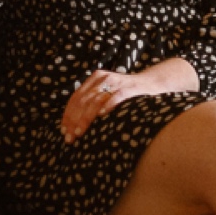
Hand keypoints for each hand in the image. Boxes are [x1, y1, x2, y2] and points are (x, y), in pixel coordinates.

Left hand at [60, 60, 196, 142]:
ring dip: (85, 119)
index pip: (76, 97)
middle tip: (68, 137)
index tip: (63, 130)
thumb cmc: (128, 93)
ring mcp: (116, 82)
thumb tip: (75, 122)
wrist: (152, 82)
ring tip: (79, 133)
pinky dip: (106, 106)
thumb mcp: (107, 93)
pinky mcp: (129, 87)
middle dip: (73, 120)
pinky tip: (100, 117)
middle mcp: (103, 78)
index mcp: (95, 78)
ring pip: (95, 101)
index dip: (68, 114)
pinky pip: (115, 97)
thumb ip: (94, 102)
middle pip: (82, 100)